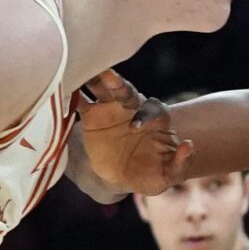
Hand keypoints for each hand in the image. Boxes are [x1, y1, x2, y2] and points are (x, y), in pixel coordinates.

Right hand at [76, 71, 192, 196]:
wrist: (121, 177)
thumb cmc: (149, 175)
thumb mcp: (167, 176)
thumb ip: (180, 163)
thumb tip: (188, 145)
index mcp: (156, 121)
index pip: (155, 110)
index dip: (147, 114)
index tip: (134, 127)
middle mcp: (135, 109)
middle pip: (129, 92)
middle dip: (120, 85)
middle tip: (109, 77)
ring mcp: (113, 109)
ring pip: (105, 89)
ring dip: (96, 79)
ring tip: (84, 71)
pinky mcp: (92, 115)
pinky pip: (82, 102)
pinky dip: (73, 95)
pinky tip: (60, 88)